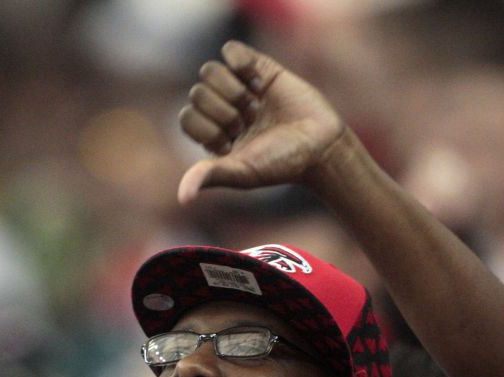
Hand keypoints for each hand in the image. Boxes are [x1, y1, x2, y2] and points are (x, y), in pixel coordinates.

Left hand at [177, 41, 345, 203]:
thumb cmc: (282, 163)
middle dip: (226, 112)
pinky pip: (230, 50)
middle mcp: (220, 108)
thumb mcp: (243, 173)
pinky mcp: (257, 67)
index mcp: (211, 133)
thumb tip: (182, 198)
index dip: (210, 128)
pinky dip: (241, 64)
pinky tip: (260, 83)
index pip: (187, 117)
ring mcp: (238, 85)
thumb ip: (210, 176)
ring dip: (234, 91)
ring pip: (209, 71)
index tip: (234, 141)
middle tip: (250, 123)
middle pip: (198, 93)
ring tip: (256, 105)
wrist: (320, 144)